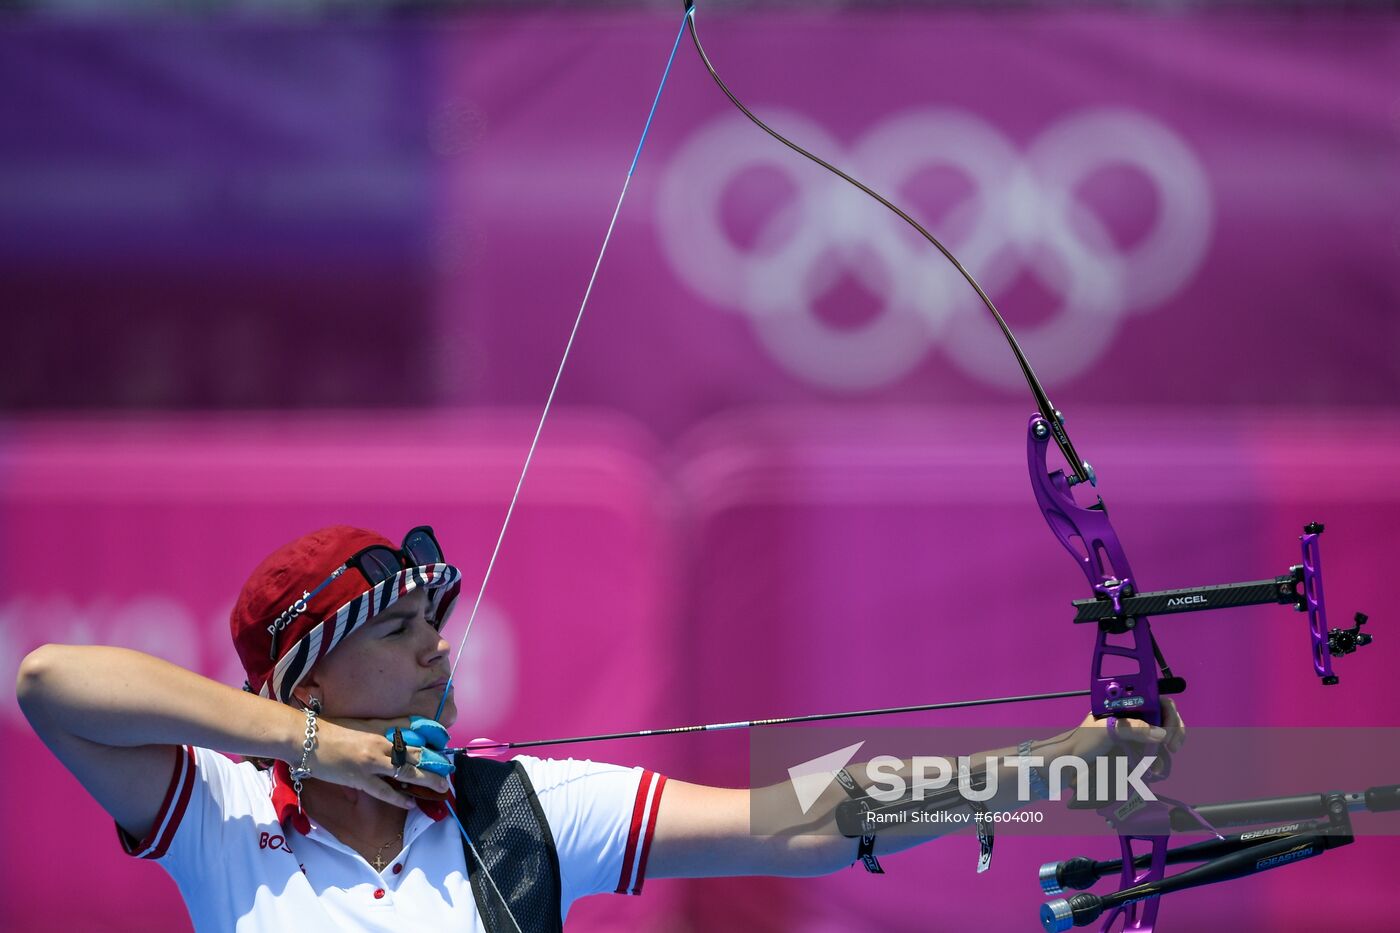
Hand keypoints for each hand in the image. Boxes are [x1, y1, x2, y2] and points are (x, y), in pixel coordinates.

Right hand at [310, 717, 452, 807]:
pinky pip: (384, 791)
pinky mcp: (359, 778)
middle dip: (435, 763)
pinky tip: (411, 802)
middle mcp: (380, 743)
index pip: (413, 732)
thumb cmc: (330, 729)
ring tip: (441, 787)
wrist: (305, 738)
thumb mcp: (361, 723)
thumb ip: (382, 729)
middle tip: (449, 771)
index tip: (444, 747)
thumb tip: (401, 733)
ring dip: (426, 779)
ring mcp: (371, 762)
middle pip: (415, 753)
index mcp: (380, 728)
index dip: (431, 740)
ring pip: (406, 771)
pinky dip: (399, 797)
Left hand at [1054, 697, 1186, 760]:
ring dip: (1167, 746)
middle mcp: (1134, 715)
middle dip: (1173, 730)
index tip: (1170, 730)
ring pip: (1161, 734)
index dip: (1168, 712)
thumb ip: (1133, 728)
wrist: (1072, 761)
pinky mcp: (1135, 748)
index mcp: (1126, 703)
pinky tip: (1155, 768)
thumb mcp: (1107, 729)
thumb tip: (1162, 734)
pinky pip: (1154, 750)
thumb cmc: (1084, 739)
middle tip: (1172, 747)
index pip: (1156, 699)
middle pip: (1164, 716)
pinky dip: (1158, 758)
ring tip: (1164, 759)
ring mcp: (1135, 732)